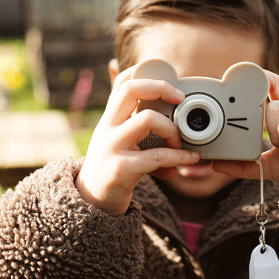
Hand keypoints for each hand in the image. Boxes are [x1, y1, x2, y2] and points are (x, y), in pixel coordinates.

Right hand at [75, 67, 198, 214]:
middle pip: (130, 90)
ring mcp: (112, 147)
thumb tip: (172, 124)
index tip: (170, 84)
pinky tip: (188, 159)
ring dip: (172, 130)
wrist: (90, 204)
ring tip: (180, 145)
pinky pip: (157, 156)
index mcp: (109, 120)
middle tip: (180, 99)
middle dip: (160, 88)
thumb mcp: (118, 144)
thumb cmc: (111, 171)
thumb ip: (140, 132)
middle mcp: (107, 128)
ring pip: (147, 120)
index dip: (144, 73)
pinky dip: (178, 157)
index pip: (121, 83)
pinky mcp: (121, 169)